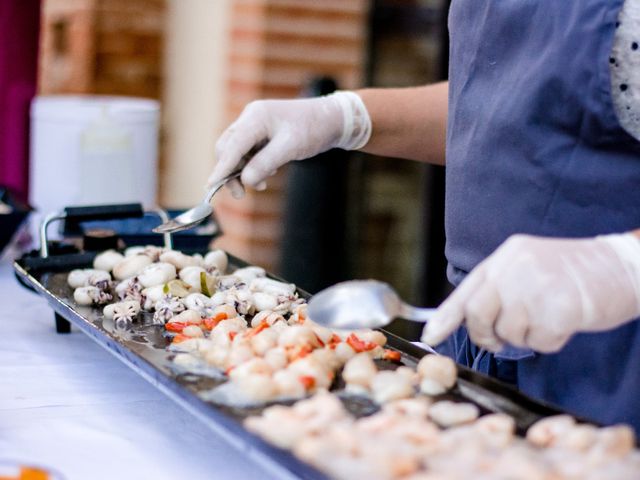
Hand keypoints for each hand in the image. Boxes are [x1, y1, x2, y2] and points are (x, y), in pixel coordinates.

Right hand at [208, 92, 370, 192]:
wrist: (331, 119)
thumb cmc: (313, 129)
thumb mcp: (290, 148)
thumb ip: (265, 163)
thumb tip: (245, 180)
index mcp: (256, 117)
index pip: (232, 145)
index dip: (221, 167)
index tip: (211, 186)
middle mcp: (251, 119)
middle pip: (228, 148)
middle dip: (230, 172)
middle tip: (241, 194)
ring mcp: (255, 125)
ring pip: (237, 152)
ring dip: (244, 171)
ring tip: (263, 183)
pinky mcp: (261, 134)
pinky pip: (248, 153)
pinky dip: (253, 167)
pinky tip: (268, 175)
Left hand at [421, 233, 639, 352]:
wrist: (622, 266)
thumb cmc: (572, 273)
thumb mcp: (528, 267)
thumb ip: (499, 288)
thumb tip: (469, 319)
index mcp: (505, 257)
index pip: (466, 291)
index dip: (445, 317)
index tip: (430, 335)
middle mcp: (515, 268)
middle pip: (478, 314)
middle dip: (485, 335)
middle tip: (500, 339)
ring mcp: (537, 287)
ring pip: (509, 333)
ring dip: (525, 337)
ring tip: (545, 319)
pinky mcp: (559, 308)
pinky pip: (539, 343)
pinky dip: (549, 342)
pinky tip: (564, 323)